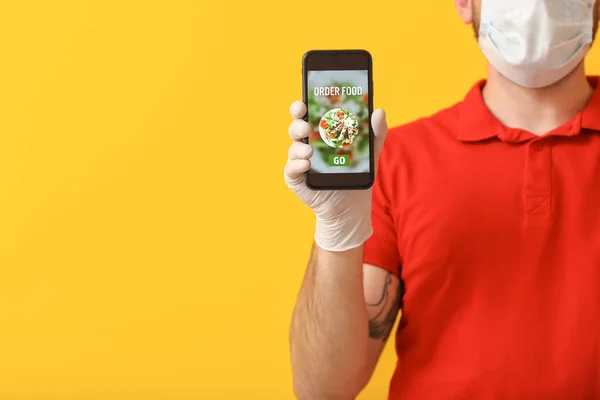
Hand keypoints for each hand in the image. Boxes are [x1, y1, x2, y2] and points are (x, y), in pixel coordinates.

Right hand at [284, 101, 387, 251]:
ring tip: (310, 150)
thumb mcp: (369, 152)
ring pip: (293, 147)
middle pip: (296, 128)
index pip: (307, 114)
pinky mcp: (296, 179)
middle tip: (305, 122)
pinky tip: (306, 164)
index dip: (302, 106)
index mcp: (320, 132)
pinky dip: (296, 165)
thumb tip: (379, 111)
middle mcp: (306, 144)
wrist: (351, 206)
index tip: (304, 101)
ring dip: (299, 146)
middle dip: (297, 123)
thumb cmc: (355, 173)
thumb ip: (375, 132)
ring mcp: (299, 161)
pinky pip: (291, 169)